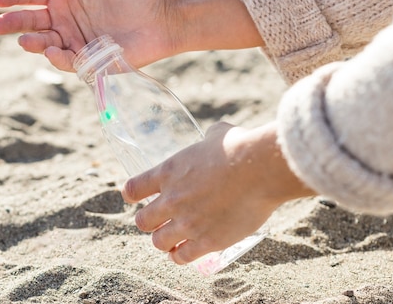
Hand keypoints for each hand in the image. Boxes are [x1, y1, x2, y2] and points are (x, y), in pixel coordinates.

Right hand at [0, 0, 176, 71]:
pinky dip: (57, 58)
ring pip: (43, 43)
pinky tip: (52, 49)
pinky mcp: (87, 60)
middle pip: (30, 21)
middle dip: (11, 23)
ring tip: (24, 39)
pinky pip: (66, 61)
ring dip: (31, 41)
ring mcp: (74, 40)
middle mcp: (64, 18)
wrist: (160, 15)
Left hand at [121, 121, 314, 264]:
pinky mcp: (207, 241)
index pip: (132, 189)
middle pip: (142, 221)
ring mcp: (187, 223)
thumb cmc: (240, 147)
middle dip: (149, 221)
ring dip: (163, 241)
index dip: (132, 195)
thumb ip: (208, 139)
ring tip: (172, 240)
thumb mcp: (217, 135)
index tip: (136, 197)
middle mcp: (172, 199)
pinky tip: (184, 253)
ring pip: (158, 242)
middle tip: (159, 221)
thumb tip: (214, 138)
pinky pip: (182, 257)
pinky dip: (180, 257)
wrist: (261, 169)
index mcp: (168, 172)